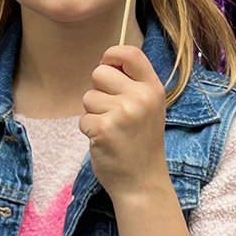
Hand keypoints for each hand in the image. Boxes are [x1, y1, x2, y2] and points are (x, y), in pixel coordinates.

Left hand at [79, 45, 170, 200]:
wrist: (142, 182)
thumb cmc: (140, 142)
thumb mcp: (148, 108)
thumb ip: (132, 84)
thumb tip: (106, 61)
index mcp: (153, 88)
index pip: (129, 53)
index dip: (112, 56)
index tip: (109, 67)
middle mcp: (141, 97)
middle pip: (99, 73)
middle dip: (98, 91)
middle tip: (112, 112)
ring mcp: (123, 113)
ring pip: (88, 97)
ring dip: (93, 114)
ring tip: (111, 130)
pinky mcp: (104, 128)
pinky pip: (83, 119)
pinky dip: (88, 130)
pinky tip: (104, 141)